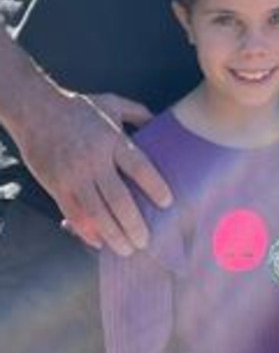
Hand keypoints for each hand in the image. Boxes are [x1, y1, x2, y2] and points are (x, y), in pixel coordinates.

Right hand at [18, 89, 171, 255]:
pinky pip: (74, 213)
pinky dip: (87, 230)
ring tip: (127, 249)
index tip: (167, 203)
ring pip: (97, 212)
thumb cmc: (80, 107)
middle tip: (145, 240)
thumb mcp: (112, 103)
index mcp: (112, 140)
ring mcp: (74, 175)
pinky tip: (99, 241)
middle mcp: (94, 160)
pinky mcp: (57, 185)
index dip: (154, 186)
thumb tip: (159, 121)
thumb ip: (138, 113)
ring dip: (113, 234)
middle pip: (119, 198)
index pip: (139, 167)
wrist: (37, 111)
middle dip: (134, 223)